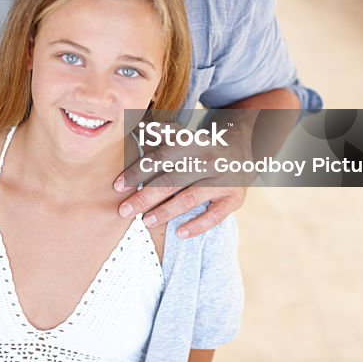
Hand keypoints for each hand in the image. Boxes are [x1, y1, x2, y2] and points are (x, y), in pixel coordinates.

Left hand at [113, 108, 278, 237]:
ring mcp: (222, 180)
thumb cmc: (203, 148)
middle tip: (124, 211)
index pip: (159, 158)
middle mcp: (207, 160)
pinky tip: (179, 233)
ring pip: (189, 198)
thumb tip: (138, 127)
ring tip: (146, 221)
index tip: (118, 186)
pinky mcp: (234, 198)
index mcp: (192, 142)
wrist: (244, 151)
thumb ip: (162, 135)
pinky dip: (197, 225)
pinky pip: (214, 216)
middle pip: (170, 181)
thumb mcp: (185, 137)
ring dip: (165, 211)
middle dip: (144, 197)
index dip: (137, 172)